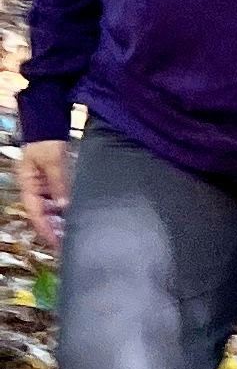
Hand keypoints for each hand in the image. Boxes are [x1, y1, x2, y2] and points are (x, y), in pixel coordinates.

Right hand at [14, 138, 69, 255]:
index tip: (56, 243)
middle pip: (43, 214)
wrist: (48, 124)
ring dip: (61, 220)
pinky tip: (78, 216)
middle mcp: (35, 188)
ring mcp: (45, 185)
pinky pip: (60, 199)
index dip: (45, 229)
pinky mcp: (55, 181)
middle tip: (68, 244)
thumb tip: (63, 206)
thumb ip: (59, 182)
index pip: (35, 213)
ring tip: (75, 234)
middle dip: (54, 229)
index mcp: (28, 185)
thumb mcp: (53, 161)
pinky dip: (67, 208)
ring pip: (52, 208)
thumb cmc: (46, 141)